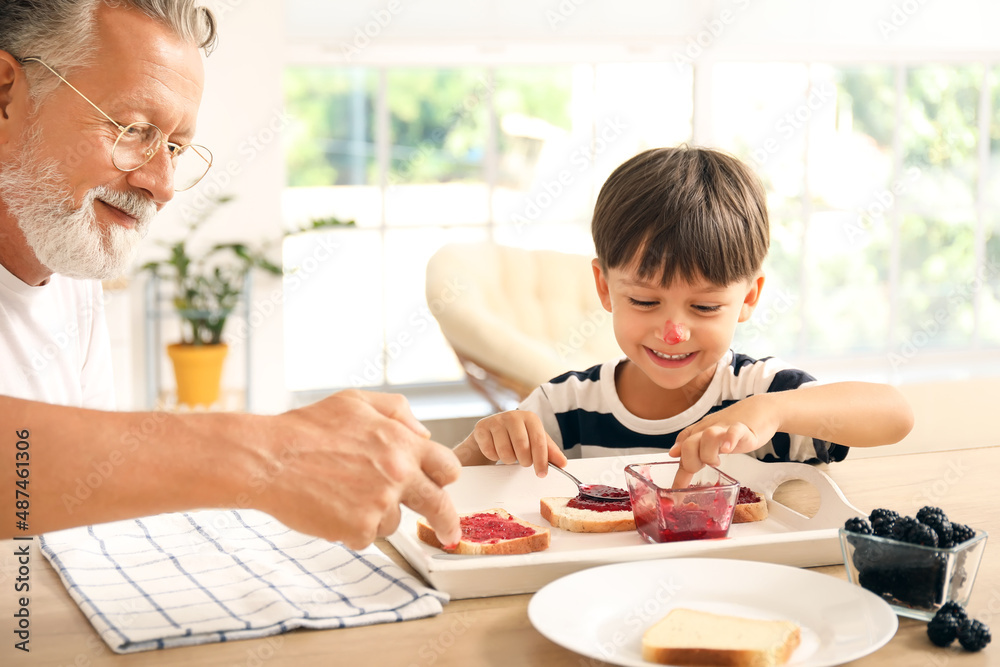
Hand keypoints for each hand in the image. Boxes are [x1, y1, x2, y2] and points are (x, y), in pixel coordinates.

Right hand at [254, 389, 460, 549]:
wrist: (269, 459)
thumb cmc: (306, 429)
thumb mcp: (357, 401)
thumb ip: (398, 412)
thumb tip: (424, 433)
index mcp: (401, 443)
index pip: (447, 466)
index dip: (445, 476)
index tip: (445, 487)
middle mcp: (397, 474)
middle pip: (438, 505)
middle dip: (447, 522)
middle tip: (450, 532)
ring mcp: (379, 504)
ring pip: (394, 521)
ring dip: (377, 514)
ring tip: (344, 493)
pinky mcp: (358, 529)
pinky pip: (367, 536)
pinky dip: (353, 527)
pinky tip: (332, 507)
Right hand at [465, 410, 567, 476]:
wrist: (492, 431)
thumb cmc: (518, 436)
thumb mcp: (535, 441)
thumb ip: (550, 452)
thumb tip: (563, 463)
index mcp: (530, 418)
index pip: (538, 441)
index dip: (541, 460)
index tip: (542, 473)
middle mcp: (513, 416)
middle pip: (522, 447)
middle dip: (524, 460)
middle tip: (523, 461)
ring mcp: (496, 420)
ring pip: (505, 452)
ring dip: (508, 460)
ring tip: (509, 454)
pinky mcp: (481, 428)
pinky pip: (490, 452)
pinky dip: (495, 456)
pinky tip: (496, 449)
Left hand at [668, 394, 777, 487]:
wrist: (759, 410)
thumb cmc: (732, 427)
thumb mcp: (708, 439)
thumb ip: (692, 448)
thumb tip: (673, 455)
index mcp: (698, 432)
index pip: (681, 448)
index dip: (679, 470)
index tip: (677, 490)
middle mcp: (707, 429)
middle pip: (689, 443)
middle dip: (691, 462)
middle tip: (702, 468)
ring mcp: (724, 428)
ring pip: (708, 437)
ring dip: (708, 454)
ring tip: (716, 461)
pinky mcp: (742, 429)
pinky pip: (733, 432)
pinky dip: (728, 440)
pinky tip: (727, 449)